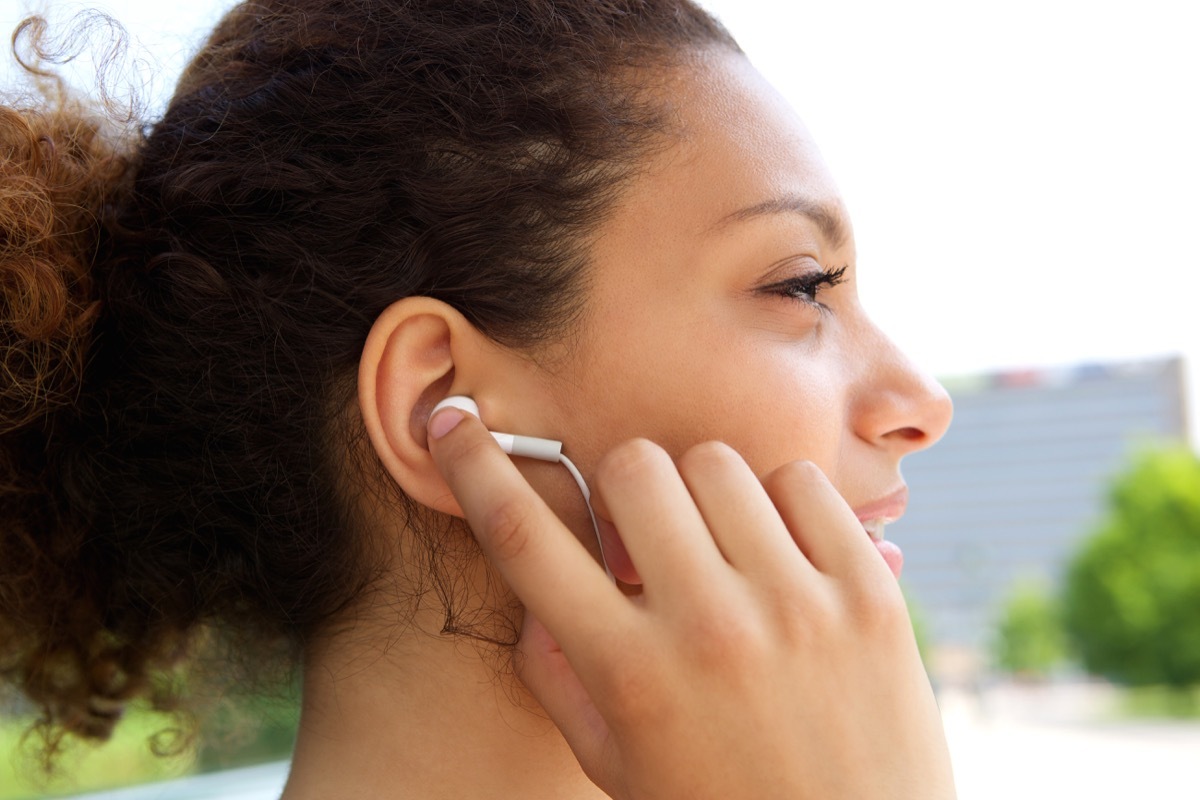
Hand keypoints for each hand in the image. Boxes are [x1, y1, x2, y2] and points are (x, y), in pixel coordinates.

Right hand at [428, 408, 955, 799]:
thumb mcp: (615, 760)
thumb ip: (556, 670)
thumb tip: (532, 580)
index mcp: (630, 674)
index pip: (524, 538)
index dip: (474, 467)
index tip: (453, 421)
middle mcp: (708, 629)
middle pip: (630, 467)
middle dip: (623, 487)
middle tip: (647, 531)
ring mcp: (795, 605)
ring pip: (715, 461)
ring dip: (702, 495)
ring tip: (722, 551)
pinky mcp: (868, 593)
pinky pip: (801, 481)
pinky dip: (780, 503)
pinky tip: (780, 556)